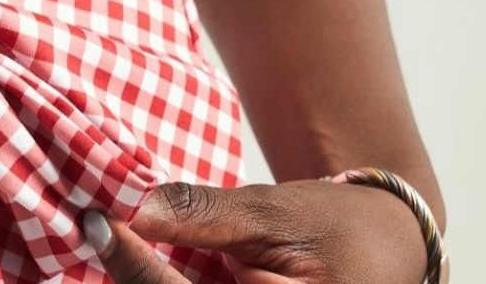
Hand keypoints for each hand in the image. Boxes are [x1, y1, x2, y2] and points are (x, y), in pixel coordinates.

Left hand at [83, 180, 428, 283]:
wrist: (387, 248)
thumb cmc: (341, 226)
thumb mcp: (275, 210)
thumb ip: (204, 212)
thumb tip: (134, 209)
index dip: (135, 264)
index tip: (98, 221)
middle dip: (135, 277)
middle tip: (98, 231)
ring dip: (145, 279)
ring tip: (113, 241)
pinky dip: (163, 283)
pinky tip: (142, 263)